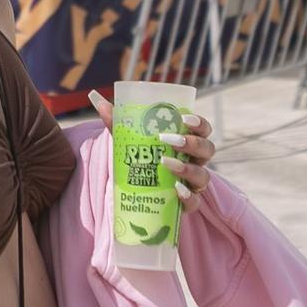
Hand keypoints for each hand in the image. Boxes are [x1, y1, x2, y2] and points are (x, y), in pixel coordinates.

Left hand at [86, 90, 216, 200]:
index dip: (200, 123)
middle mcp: (195, 161)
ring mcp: (193, 183)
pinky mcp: (186, 204)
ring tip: (165, 162)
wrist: (137, 193)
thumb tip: (99, 102)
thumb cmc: (141, 160)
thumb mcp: (129, 141)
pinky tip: (177, 190)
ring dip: (188, 168)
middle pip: (207, 149)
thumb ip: (118, 123)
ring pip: (203, 176)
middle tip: (170, 139)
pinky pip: (195, 202)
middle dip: (192, 143)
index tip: (185, 118)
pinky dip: (189, 197)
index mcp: (186, 142)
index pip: (203, 129)